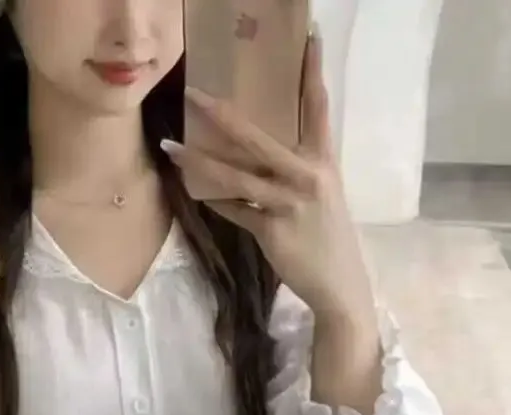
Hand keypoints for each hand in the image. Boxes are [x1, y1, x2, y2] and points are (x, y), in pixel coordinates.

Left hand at [162, 32, 355, 313]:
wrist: (339, 283)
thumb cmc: (325, 236)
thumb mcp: (319, 195)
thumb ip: (291, 171)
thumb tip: (253, 156)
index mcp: (322, 160)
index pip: (317, 106)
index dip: (311, 70)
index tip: (307, 35)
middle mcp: (307, 176)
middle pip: (257, 137)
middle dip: (222, 114)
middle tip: (194, 93)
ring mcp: (289, 203)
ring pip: (235, 175)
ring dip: (199, 162)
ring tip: (171, 148)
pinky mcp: (272, 230)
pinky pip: (235, 210)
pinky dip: (214, 201)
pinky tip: (195, 190)